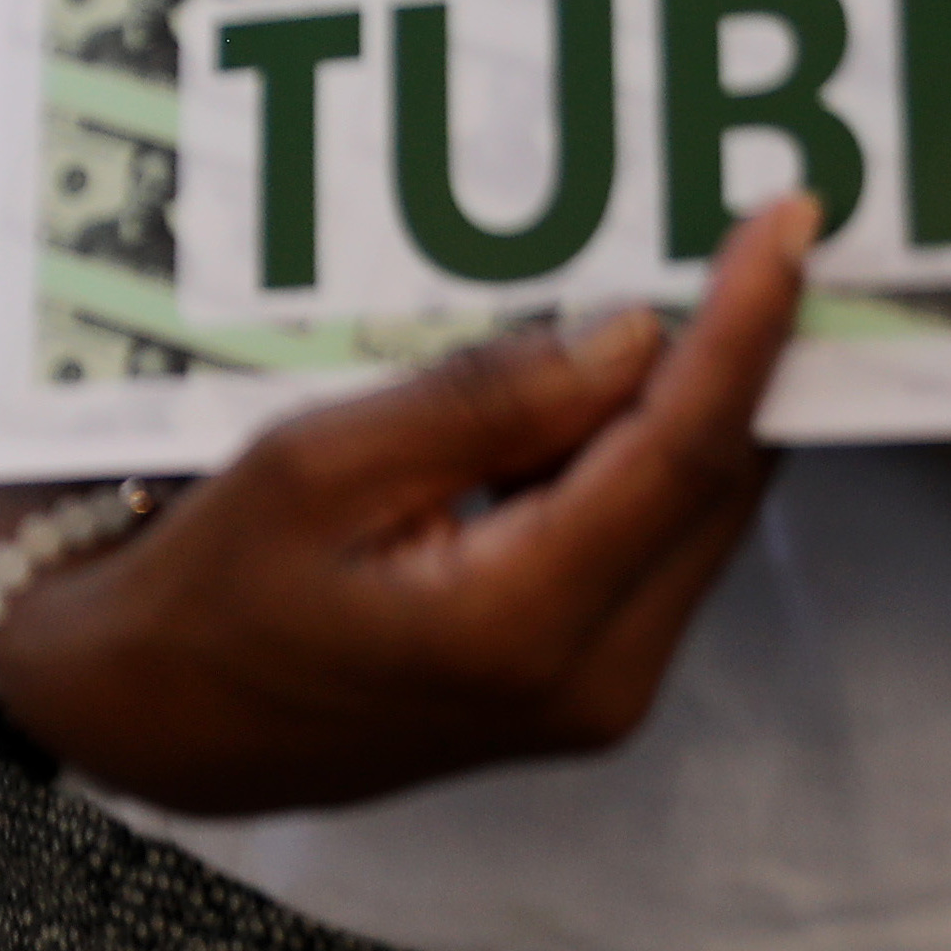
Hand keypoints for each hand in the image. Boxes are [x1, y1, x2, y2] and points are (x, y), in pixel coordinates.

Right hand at [0, 193, 813, 817]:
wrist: (162, 725)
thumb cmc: (209, 596)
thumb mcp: (315, 468)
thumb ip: (481, 404)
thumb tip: (629, 337)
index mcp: (521, 625)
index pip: (679, 453)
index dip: (747, 329)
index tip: (788, 225)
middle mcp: (591, 680)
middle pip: (719, 488)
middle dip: (748, 354)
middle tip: (760, 226)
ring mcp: (595, 696)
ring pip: (699, 516)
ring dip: (704, 401)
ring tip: (703, 278)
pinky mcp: (581, 685)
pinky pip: (654, 544)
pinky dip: (656, 454)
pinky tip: (628, 376)